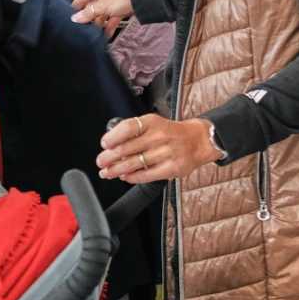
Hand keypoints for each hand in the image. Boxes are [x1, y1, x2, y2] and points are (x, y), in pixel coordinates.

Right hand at [71, 0, 133, 35]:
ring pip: (102, 15)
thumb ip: (88, 13)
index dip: (76, 4)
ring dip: (99, 24)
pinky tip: (107, 35)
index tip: (70, 13)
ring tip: (95, 34)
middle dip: (88, 18)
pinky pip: (111, 20)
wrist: (142, 1)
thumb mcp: (102, 6)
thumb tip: (75, 18)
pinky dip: (109, 27)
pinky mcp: (120, 10)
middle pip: (92, 8)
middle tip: (82, 27)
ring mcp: (112, 4)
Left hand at [96, 114, 221, 182]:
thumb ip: (135, 132)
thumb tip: (111, 145)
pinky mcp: (172, 168)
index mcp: (153, 122)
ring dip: (117, 169)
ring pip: (135, 163)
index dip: (114, 136)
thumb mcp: (154, 124)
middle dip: (110, 157)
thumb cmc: (170, 133)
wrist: (198, 141)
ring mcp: (167, 153)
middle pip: (129, 148)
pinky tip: (124, 176)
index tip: (104, 144)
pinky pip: (146, 175)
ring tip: (106, 172)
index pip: (129, 127)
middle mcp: (160, 136)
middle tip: (100, 162)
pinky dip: (132, 177)